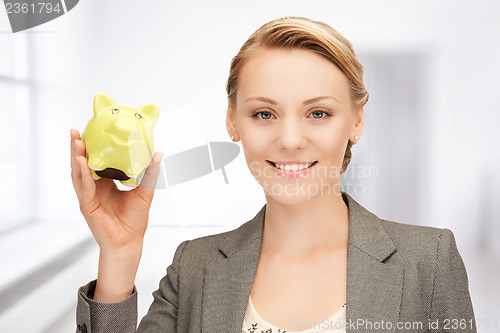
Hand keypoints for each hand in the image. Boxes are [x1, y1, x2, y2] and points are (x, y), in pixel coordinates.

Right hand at [70, 128, 162, 253]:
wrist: (129, 243)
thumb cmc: (134, 221)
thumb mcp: (145, 192)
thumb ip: (150, 173)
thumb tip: (158, 154)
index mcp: (106, 185)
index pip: (96, 162)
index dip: (93, 148)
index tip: (92, 131)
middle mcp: (94, 189)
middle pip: (82, 165)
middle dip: (78, 148)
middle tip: (76, 131)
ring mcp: (88, 197)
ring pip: (78, 173)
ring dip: (75, 157)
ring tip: (75, 141)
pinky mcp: (87, 205)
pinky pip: (83, 186)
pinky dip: (82, 173)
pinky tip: (81, 161)